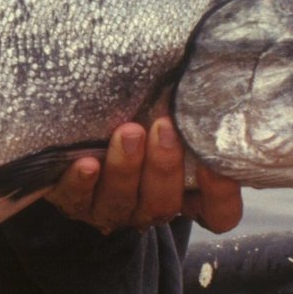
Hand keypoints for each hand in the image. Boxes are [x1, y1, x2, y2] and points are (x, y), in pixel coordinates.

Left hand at [42, 118, 243, 234]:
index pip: (218, 213)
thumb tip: (204, 80)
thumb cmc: (137, 121)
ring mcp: (110, 209)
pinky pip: (76, 199)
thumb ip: (185, 112)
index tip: (215, 164)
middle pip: (163, 203)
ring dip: (125, 168)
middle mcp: (148, 207)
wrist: (77, 136)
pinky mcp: (73, 202)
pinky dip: (81, 182)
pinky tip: (86, 163)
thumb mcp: (164, 117)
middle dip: (164, 166)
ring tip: (127, 132)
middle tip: (163, 127)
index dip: (220, 195)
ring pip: (121, 201)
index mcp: (183, 195)